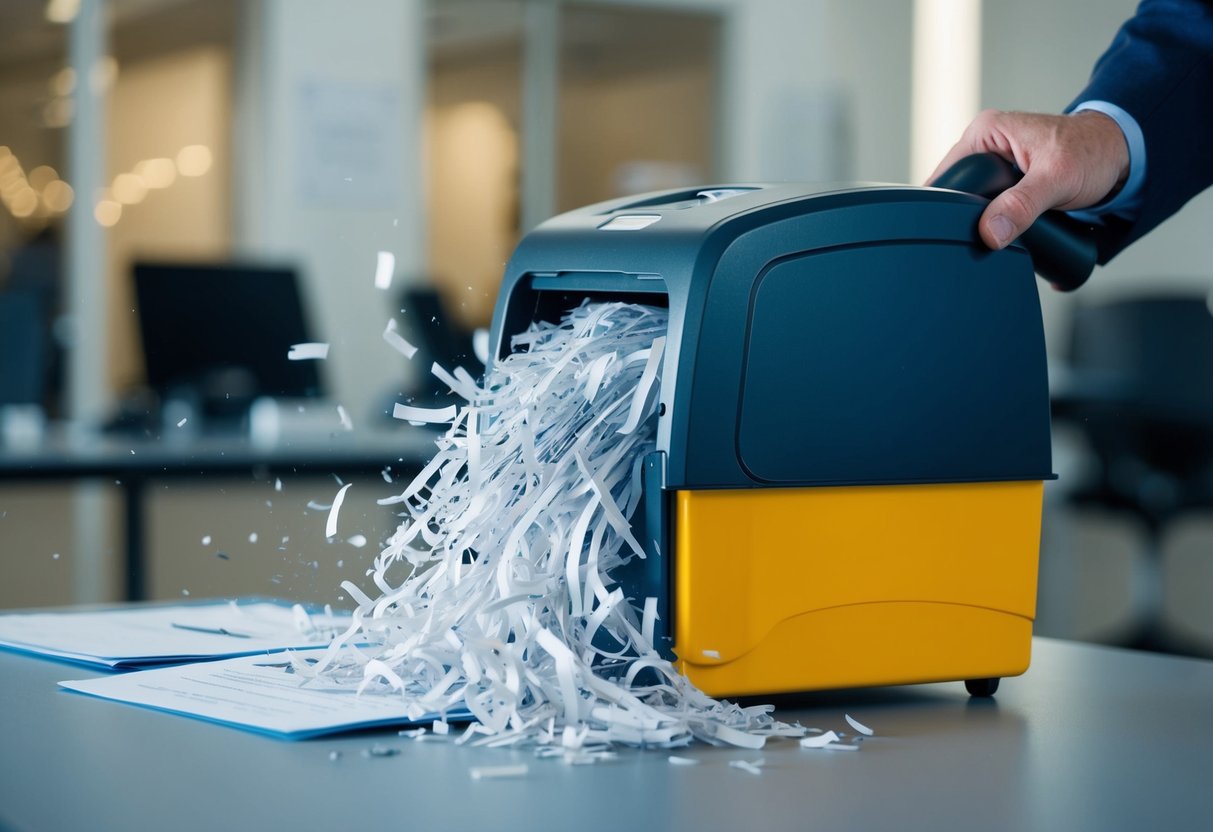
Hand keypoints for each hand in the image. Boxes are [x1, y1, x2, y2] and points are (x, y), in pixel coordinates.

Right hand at [927, 109, 1129, 249]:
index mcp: (986, 132)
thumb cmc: (1093, 152)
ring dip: (982, 220)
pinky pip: (988, 204)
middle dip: (966, 215)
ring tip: (994, 234)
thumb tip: (990, 231)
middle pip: (957, 191)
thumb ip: (1022, 205)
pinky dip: (994, 220)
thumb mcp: (1057, 179)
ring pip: (972, 202)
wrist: (1120, 156)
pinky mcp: (1005, 181)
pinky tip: (1000, 231)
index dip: (950, 204)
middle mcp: (985, 145)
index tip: (959, 229)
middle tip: (983, 235)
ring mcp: (994, 163)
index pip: (949, 174)